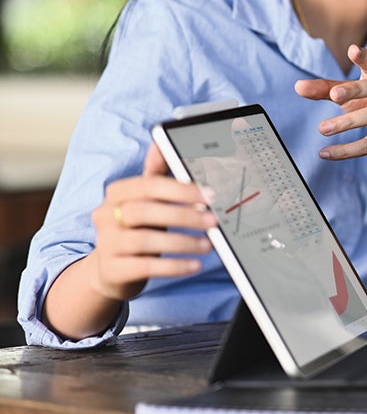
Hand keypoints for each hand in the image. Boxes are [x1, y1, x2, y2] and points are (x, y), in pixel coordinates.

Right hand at [89, 143, 215, 300]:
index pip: (148, 185)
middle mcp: (106, 215)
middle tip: (213, 220)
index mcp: (117, 193)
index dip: (180, 190)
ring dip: (182, 242)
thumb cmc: (136, 229)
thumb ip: (156, 176)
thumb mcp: (145, 202)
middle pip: (144, 211)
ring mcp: (106, 243)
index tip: (210, 195)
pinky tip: (195, 265)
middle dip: (183, 215)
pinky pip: (146, 267)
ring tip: (208, 245)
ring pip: (144, 241)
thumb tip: (162, 142)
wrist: (111, 271)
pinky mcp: (112, 270)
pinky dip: (174, 267)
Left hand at [294, 44, 366, 162]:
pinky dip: (348, 150)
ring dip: (349, 121)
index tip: (353, 50)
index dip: (365, 57)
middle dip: (356, 89)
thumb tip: (298, 87)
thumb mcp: (352, 93)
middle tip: (334, 94)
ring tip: (323, 128)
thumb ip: (326, 89)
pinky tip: (327, 153)